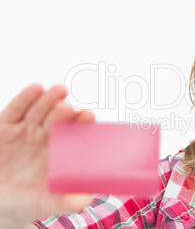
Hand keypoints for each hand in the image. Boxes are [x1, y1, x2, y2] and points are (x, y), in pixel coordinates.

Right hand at [0, 84, 93, 228]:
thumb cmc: (23, 203)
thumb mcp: (41, 204)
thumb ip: (62, 201)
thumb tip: (85, 201)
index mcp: (60, 153)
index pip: (74, 135)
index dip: (81, 124)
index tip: (88, 116)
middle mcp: (46, 139)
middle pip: (57, 119)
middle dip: (64, 111)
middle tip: (69, 105)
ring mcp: (26, 131)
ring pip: (39, 111)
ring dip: (49, 100)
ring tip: (58, 91)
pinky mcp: (6, 127)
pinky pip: (15, 111)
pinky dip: (24, 99)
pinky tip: (35, 89)